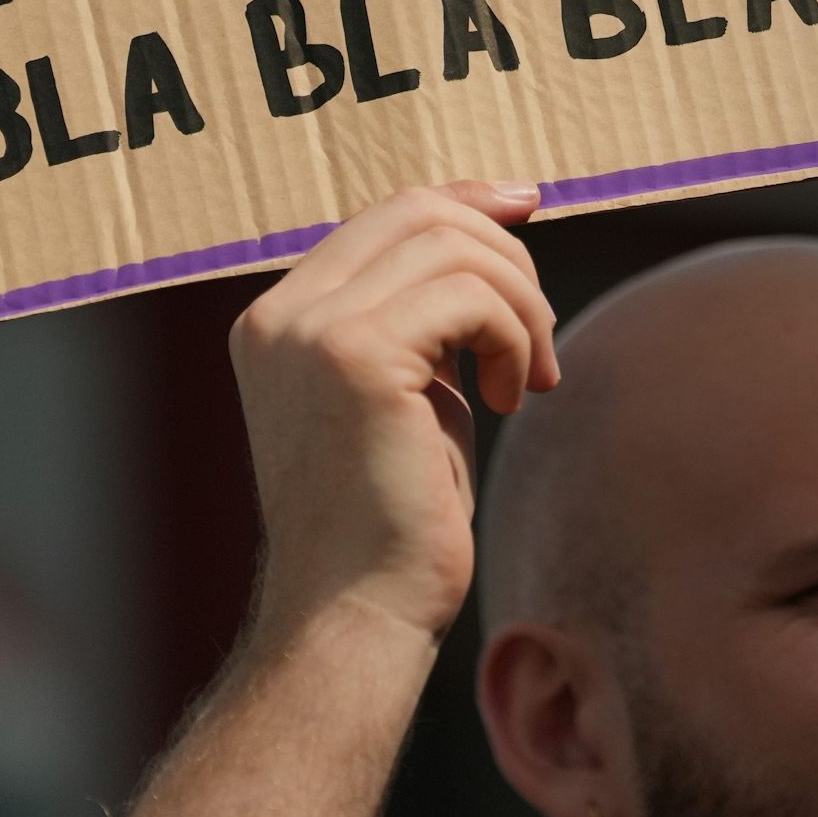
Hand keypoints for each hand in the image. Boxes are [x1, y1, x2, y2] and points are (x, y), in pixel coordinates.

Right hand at [228, 181, 558, 645]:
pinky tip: (515, 398)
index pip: (386, 214)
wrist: (357, 615)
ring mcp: (308, 332)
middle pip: (422, 214)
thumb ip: (430, 313)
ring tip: (531, 380)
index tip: (528, 205)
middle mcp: (280, 315)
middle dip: (507, 261)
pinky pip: (470, 298)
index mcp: (279, 320)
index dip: (467, 201)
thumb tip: (502, 215)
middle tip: (538, 345)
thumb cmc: (397, 521)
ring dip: (521, 308)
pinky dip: (515, 336)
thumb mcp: (412, 392)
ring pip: (454, 248)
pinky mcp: (354, 357)